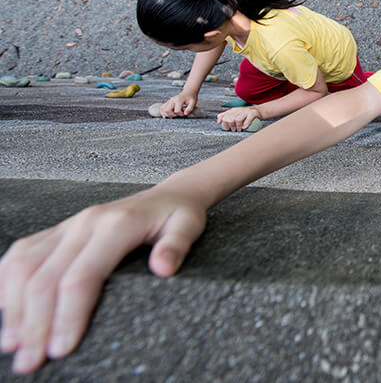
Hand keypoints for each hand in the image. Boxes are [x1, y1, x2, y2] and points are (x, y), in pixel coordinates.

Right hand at [0, 188, 205, 373]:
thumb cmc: (178, 215)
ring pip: (24, 265)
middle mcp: (85, 223)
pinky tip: (5, 309)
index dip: (68, 315)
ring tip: (12, 345)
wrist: (168, 193)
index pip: (81, 276)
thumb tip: (163, 268)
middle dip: (35, 323)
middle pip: (45, 277)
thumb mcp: (189, 227)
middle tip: (30, 362)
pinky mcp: (57, 231)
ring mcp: (68, 225)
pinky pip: (21, 254)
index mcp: (116, 224)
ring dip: (14, 307)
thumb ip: (177, 246)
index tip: (62, 349)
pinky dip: (6, 282)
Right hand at [161, 92, 196, 117]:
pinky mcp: (168, 102)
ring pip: (163, 109)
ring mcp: (169, 101)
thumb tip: (185, 114)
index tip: (184, 114)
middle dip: (172, 115)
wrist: (188, 91)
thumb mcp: (193, 102)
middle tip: (178, 115)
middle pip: (167, 110)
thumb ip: (190, 108)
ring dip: (167, 114)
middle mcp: (172, 100)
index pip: (177, 111)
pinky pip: (162, 107)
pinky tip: (166, 115)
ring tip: (173, 115)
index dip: (181, 114)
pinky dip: (163, 112)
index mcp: (178, 100)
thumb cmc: (191, 97)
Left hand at [216, 106, 259, 131]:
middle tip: (233, 130)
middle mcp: (239, 109)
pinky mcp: (253, 113)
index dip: (224, 123)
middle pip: (230, 118)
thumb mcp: (236, 113)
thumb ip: (226, 115)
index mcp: (234, 110)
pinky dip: (245, 123)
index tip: (226, 128)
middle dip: (230, 125)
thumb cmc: (246, 114)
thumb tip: (217, 121)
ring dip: (237, 126)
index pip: (225, 115)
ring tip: (238, 130)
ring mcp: (246, 111)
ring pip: (238, 119)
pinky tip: (244, 127)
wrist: (260, 110)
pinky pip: (248, 119)